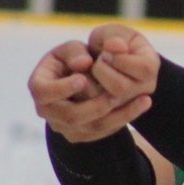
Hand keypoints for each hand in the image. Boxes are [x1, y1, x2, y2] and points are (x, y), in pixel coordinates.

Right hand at [27, 33, 151, 142]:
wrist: (81, 78)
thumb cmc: (72, 59)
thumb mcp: (70, 49)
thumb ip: (74, 52)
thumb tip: (84, 63)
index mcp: (40, 87)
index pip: (43, 92)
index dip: (61, 88)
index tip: (82, 79)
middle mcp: (48, 111)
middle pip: (71, 116)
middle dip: (96, 105)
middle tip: (116, 94)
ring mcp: (66, 126)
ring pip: (93, 127)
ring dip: (119, 114)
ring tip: (143, 99)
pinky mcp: (84, 134)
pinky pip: (105, 131)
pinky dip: (125, 118)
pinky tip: (143, 104)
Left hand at [87, 24, 159, 106]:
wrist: (106, 58)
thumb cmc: (111, 41)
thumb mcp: (113, 32)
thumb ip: (113, 37)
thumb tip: (115, 47)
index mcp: (151, 64)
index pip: (144, 68)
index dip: (121, 59)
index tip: (107, 50)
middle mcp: (146, 87)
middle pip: (122, 88)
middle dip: (103, 71)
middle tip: (98, 60)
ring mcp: (131, 102)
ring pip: (108, 102)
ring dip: (92, 83)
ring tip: (91, 71)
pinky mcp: (113, 113)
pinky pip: (96, 111)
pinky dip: (84, 95)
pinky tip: (84, 81)